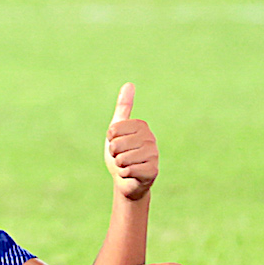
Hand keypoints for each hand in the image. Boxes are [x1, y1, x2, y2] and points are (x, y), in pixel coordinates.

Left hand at [104, 82, 157, 200]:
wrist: (126, 180)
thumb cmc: (120, 153)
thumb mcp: (117, 129)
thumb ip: (123, 107)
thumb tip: (129, 84)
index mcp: (141, 126)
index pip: (113, 130)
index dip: (110, 139)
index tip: (117, 143)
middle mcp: (150, 138)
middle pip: (117, 144)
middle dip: (114, 154)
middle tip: (122, 156)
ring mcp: (154, 155)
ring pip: (122, 158)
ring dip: (119, 165)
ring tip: (126, 165)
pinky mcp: (152, 171)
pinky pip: (128, 170)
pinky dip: (124, 174)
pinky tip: (131, 174)